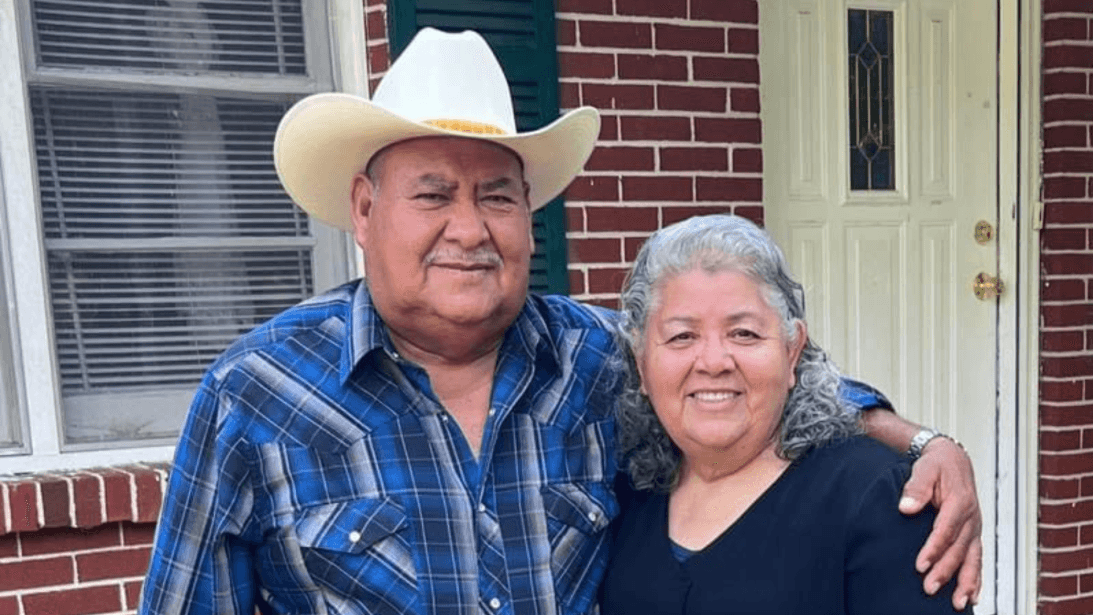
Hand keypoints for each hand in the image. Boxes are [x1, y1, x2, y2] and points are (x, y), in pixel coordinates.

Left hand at [898, 436, 981, 610]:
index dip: (934, 549)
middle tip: (928, 588)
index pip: (945, 530)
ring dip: (965, 582)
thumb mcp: (924, 468)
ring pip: (972, 559)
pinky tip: (972, 597)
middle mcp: (971, 518)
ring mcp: (975, 528)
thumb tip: (906, 507)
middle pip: (958, 549)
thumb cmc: (936, 465)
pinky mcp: (973, 534)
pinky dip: (976, 579)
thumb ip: (916, 487)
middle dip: (945, 571)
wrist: (953, 460)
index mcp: (959, 502)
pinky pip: (977, 559)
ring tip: (958, 604)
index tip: (920, 565)